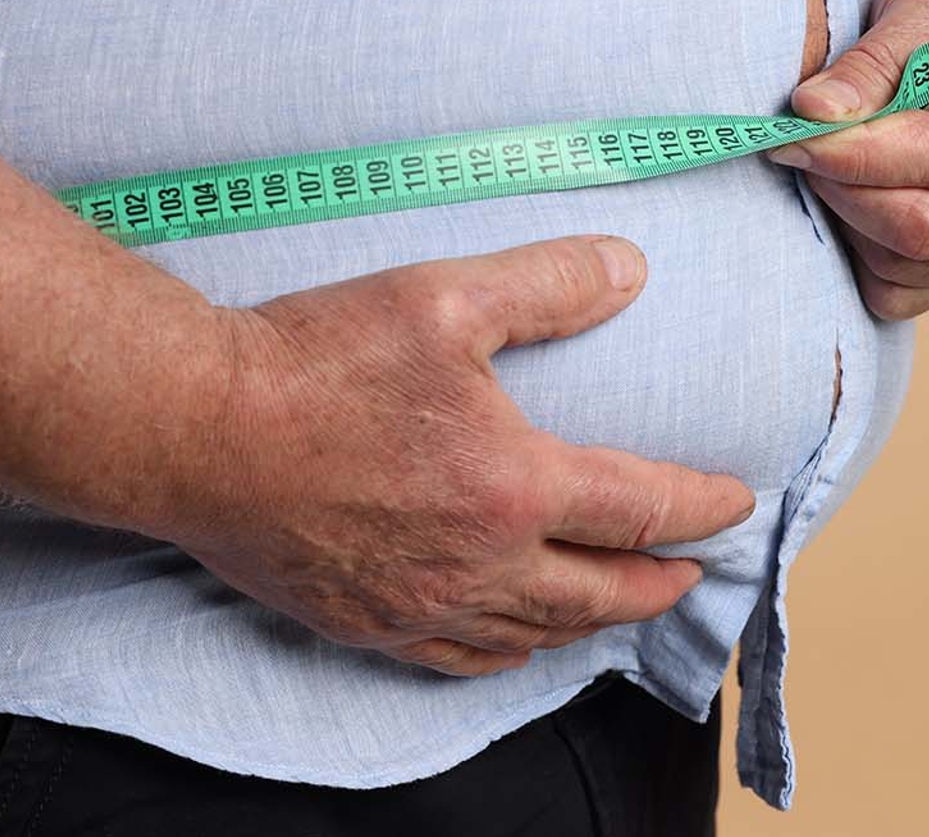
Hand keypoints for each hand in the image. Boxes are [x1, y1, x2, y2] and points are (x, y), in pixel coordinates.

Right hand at [155, 236, 755, 675]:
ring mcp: (422, 604)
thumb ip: (550, 284)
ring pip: (538, 634)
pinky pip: (462, 659)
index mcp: (515, 486)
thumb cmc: (314, 361)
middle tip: (695, 570)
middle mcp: (480, 563)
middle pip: (603, 593)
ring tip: (623, 603)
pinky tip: (520, 641)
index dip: (701, 505)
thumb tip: (632, 270)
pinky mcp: (367, 622)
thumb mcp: (443, 296)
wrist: (192, 428)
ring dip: (596, 621)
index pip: (642, 508)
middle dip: (662, 582)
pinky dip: (513, 652)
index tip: (736, 501)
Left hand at [769, 0, 928, 319]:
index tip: (794, 135)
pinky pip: (904, 292)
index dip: (857, 154)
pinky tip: (851, 205)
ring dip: (849, 223)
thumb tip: (812, 112)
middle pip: (927, 229)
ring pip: (907, 267)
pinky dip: (863, 259)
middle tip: (801, 149)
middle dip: (847, 191)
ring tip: (829, 166)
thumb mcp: (922, 4)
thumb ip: (870, 63)